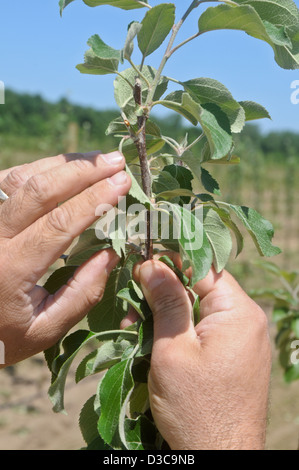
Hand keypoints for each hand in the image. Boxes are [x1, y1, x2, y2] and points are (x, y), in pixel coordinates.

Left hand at [0, 151, 130, 366]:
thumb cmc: (2, 335)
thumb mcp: (45, 329)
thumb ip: (82, 295)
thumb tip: (112, 252)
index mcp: (10, 269)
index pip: (59, 222)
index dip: (95, 198)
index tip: (123, 183)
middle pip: (40, 190)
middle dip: (83, 170)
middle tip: (116, 161)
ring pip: (22, 177)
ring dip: (62, 163)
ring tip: (96, 159)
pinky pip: (7, 180)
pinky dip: (39, 168)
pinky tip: (61, 168)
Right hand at [123, 256, 270, 449]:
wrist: (220, 460)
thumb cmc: (196, 408)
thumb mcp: (173, 350)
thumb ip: (166, 302)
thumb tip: (152, 263)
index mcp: (238, 312)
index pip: (202, 267)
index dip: (170, 261)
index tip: (141, 260)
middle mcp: (245, 321)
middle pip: (199, 288)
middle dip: (162, 293)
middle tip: (130, 302)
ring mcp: (240, 340)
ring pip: (196, 311)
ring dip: (165, 315)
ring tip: (133, 325)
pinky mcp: (231, 357)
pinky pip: (202, 331)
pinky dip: (176, 332)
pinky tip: (150, 341)